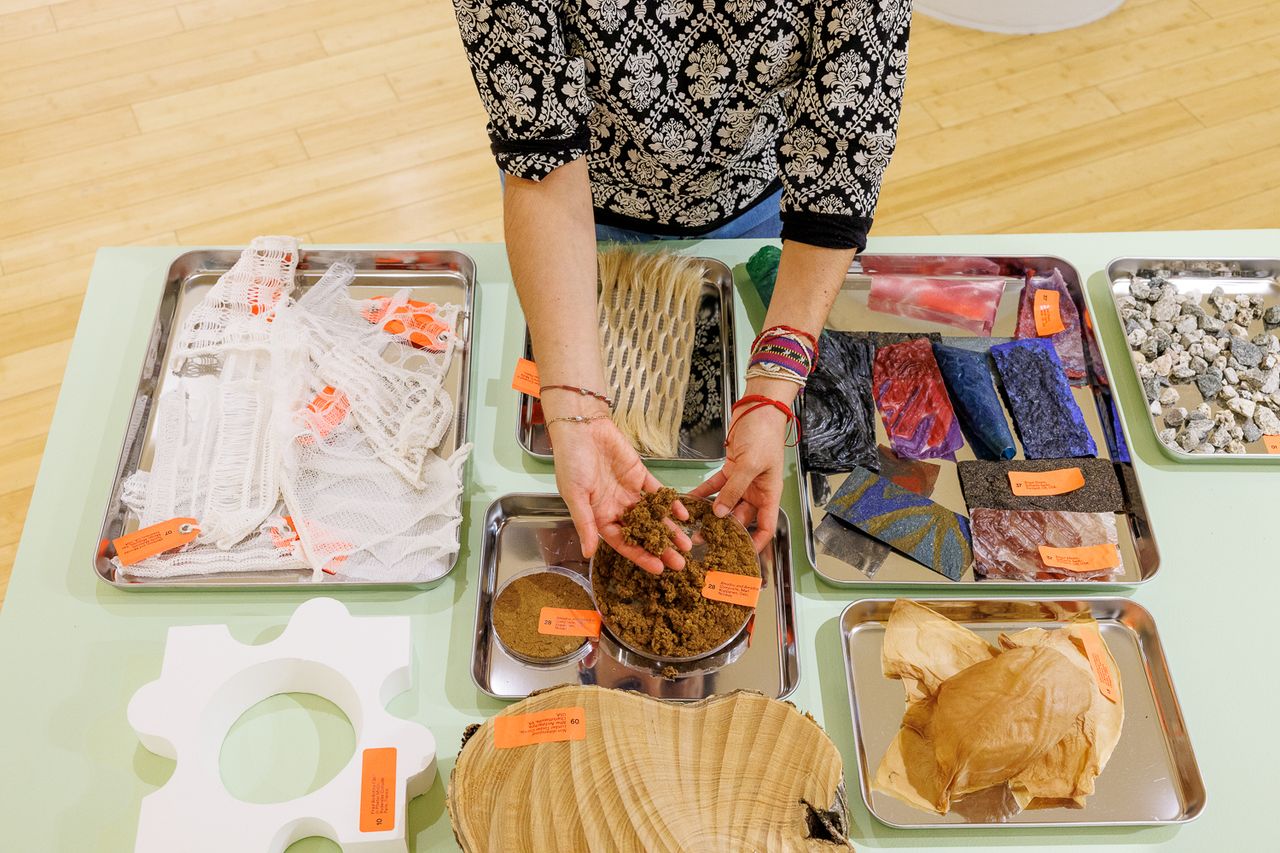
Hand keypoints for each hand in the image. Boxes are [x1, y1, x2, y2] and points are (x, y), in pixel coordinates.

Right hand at [550, 416, 691, 573]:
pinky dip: (670, 503)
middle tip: (680, 562)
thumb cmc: (570, 462)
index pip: (623, 542)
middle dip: (661, 547)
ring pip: (653, 515)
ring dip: (669, 529)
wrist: (581, 427)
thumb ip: (585, 523)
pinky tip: (683, 514)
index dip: (640, 556)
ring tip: (687, 543)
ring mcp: (629, 491)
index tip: (658, 568)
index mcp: (599, 516)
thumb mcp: (574, 495)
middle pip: (642, 532)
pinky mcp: (640, 475)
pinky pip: (657, 493)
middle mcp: (616, 507)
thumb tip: (588, 553)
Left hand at [690, 403, 786, 551]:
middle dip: (724, 532)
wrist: (758, 409)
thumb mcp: (751, 465)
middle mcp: (756, 491)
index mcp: (769, 494)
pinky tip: (688, 501)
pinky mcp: (730, 470)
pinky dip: (702, 494)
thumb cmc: (764, 434)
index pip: (766, 527)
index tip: (741, 556)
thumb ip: (734, 490)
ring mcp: (742, 482)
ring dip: (710, 515)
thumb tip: (721, 514)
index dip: (756, 544)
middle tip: (705, 542)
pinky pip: (714, 487)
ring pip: (725, 505)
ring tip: (692, 527)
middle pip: (741, 519)